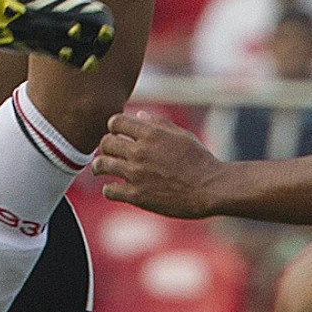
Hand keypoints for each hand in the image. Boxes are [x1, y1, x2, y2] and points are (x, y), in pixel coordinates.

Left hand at [93, 111, 222, 218]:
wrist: (211, 189)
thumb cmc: (199, 160)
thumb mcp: (181, 135)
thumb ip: (158, 123)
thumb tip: (137, 116)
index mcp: (151, 133)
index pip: (115, 122)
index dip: (113, 127)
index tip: (117, 134)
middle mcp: (140, 151)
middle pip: (105, 143)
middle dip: (105, 146)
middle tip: (108, 152)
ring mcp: (136, 174)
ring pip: (102, 165)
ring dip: (100, 166)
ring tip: (102, 169)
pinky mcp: (137, 195)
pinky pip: (109, 190)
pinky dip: (109, 189)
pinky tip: (115, 189)